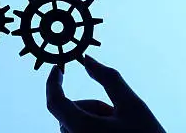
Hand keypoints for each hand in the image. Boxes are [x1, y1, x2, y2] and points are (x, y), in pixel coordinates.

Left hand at [46, 56, 165, 132]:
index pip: (55, 102)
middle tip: (117, 114)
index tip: (58, 68)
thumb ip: (108, 78)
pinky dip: (92, 128)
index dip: (53, 82)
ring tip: (120, 128)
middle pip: (70, 112)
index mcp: (82, 130)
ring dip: (93, 118)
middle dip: (92, 106)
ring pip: (75, 123)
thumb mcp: (132, 105)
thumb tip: (87, 60)